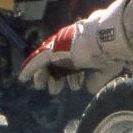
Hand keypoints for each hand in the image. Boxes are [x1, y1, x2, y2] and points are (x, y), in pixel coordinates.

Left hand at [18, 0, 132, 93]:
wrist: (106, 41)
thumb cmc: (110, 54)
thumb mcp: (104, 70)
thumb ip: (96, 79)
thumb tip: (89, 88)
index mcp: (84, 51)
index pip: (74, 65)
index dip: (73, 77)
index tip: (74, 87)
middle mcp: (71, 47)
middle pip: (58, 64)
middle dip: (56, 79)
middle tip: (55, 90)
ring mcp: (61, 47)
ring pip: (46, 64)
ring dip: (44, 77)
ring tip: (42, 86)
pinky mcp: (53, 50)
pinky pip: (38, 60)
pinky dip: (30, 68)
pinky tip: (23, 78)